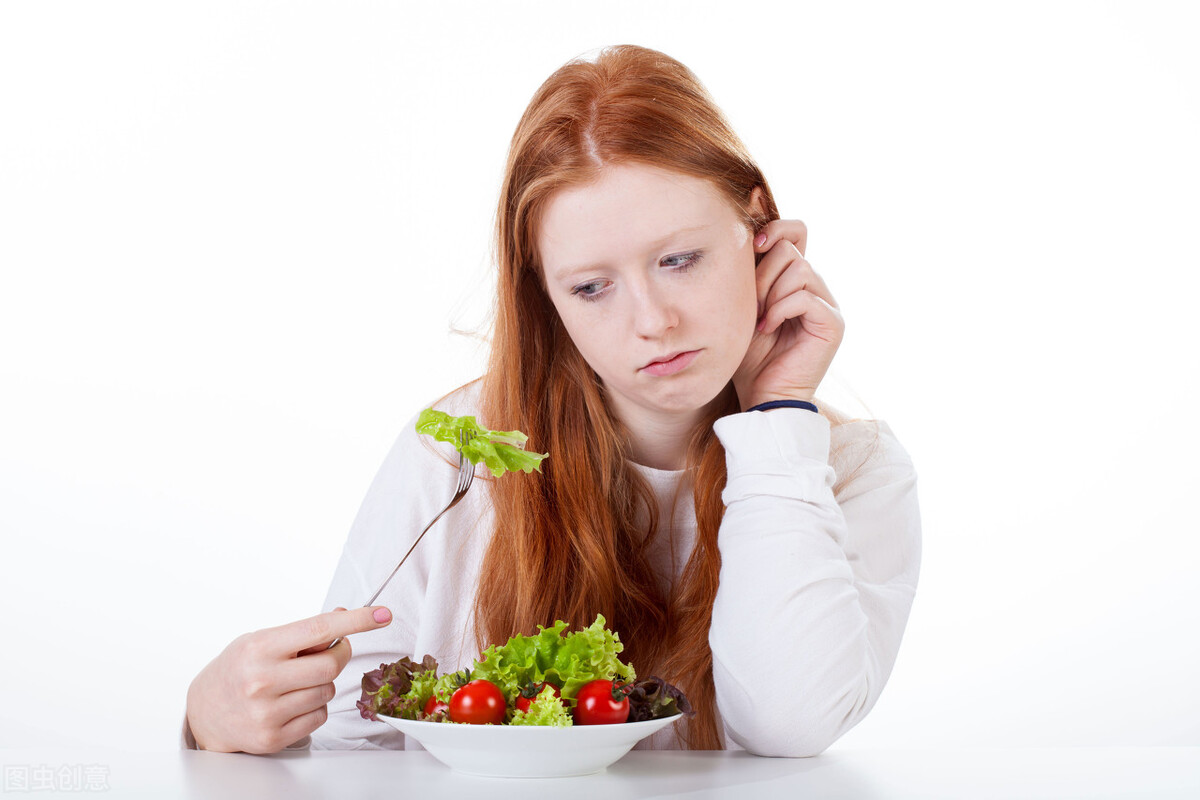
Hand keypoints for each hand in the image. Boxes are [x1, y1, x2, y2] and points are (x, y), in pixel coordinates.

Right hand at [186, 605, 391, 753]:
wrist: (204, 711)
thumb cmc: (238, 669)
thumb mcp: (262, 640)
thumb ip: (302, 632)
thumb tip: (343, 616)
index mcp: (260, 648)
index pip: (319, 629)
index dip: (355, 621)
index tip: (381, 614)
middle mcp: (262, 680)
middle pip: (331, 664)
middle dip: (339, 655)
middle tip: (330, 652)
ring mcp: (267, 712)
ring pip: (328, 691)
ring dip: (323, 683)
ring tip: (298, 681)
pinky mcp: (273, 737)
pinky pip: (319, 716)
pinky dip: (315, 707)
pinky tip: (292, 703)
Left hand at [733, 219, 843, 409]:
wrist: (759, 394)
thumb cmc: (745, 352)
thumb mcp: (740, 300)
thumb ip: (747, 263)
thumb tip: (750, 198)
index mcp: (795, 278)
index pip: (795, 230)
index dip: (773, 229)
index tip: (751, 247)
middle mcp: (816, 286)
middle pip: (791, 248)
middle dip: (762, 272)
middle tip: (751, 303)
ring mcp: (828, 304)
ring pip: (798, 268)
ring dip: (770, 293)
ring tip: (760, 320)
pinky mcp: (833, 324)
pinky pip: (804, 296)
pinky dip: (779, 310)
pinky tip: (767, 329)